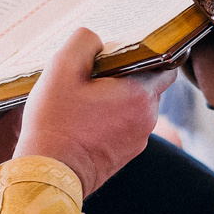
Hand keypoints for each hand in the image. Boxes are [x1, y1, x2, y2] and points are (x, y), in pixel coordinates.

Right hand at [16, 28, 174, 197]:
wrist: (49, 174)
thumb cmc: (55, 122)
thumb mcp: (61, 69)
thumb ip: (83, 42)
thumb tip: (96, 39)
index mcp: (140, 94)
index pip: (164, 65)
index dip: (146, 53)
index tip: (122, 51)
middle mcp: (147, 119)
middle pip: (147, 85)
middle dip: (126, 75)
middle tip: (94, 72)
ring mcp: (137, 140)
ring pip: (134, 107)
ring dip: (116, 98)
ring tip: (85, 97)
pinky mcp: (124, 155)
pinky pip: (123, 127)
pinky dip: (110, 118)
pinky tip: (84, 118)